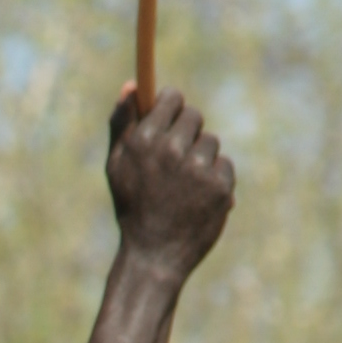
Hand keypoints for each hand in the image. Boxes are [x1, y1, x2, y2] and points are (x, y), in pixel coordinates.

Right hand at [106, 86, 233, 288]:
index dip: (171, 108)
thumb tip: (131, 86)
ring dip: (201, 158)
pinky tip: (198, 198)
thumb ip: (123, 123)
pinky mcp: (220, 187)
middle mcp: (172, 150)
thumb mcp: (117, 165)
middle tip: (176, 158)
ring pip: (210, 142)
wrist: (153, 257)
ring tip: (184, 185)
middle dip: (187, 132)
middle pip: (194, 116)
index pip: (172, 99)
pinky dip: (215, 179)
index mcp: (145, 141)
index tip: (170, 119)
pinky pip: (224, 165)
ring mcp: (198, 169)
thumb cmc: (132, 208)